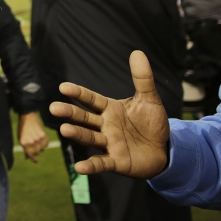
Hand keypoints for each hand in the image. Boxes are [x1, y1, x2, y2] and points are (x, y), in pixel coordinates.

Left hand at [17, 112, 48, 162]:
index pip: (30, 155)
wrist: (28, 117)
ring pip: (42, 149)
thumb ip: (25, 148)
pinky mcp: (44, 135)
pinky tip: (41, 139)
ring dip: (40, 148)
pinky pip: (46, 144)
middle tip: (34, 148)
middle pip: (37, 153)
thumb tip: (27, 158)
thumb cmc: (22, 129)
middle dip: (36, 152)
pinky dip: (44, 144)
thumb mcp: (21, 139)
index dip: (33, 159)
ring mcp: (38, 139)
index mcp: (24, 143)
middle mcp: (31, 142)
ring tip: (36, 141)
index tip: (36, 161)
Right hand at [48, 51, 169, 177]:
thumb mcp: (150, 100)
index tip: (63, 87)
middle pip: (84, 118)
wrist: (165, 150)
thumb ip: (142, 78)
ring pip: (89, 137)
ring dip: (77, 134)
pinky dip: (91, 166)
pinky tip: (80, 168)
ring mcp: (109, 144)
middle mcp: (105, 125)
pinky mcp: (116, 161)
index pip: (91, 100)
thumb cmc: (152, 124)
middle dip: (70, 113)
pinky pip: (101, 163)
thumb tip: (137, 52)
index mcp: (110, 109)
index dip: (78, 94)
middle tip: (54, 108)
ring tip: (65, 129)